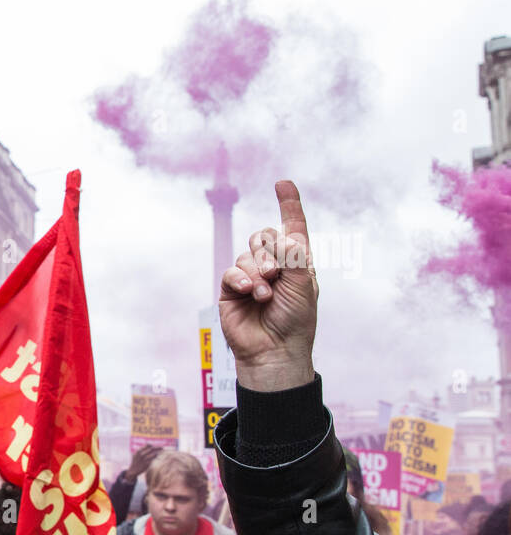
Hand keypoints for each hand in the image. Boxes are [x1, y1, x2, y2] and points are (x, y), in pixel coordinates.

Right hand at [127, 444, 161, 477]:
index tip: (156, 446)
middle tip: (162, 448)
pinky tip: (159, 458)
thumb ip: (141, 449)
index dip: (153, 445)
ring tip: (162, 453)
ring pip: (154, 454)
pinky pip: (154, 460)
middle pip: (152, 449)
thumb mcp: (136, 454)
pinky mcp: (147, 464)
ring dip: (159, 453)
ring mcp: (144, 459)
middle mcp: (141, 454)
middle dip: (158, 448)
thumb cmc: (136, 461)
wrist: (133, 470)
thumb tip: (149, 444)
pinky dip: (157, 458)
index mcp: (139, 451)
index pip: (148, 445)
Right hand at [218, 181, 317, 391]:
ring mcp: (250, 276)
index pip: (292, 226)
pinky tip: (249, 291)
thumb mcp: (304, 285)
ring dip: (258, 272)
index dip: (288, 204)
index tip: (283, 184)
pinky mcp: (231, 289)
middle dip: (270, 250)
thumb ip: (294, 256)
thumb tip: (282, 236)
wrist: (275, 350)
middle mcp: (273, 265)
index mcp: (296, 261)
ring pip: (247, 253)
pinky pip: (232, 271)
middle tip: (276, 274)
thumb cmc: (295, 320)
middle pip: (264, 235)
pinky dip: (241, 279)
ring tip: (265, 294)